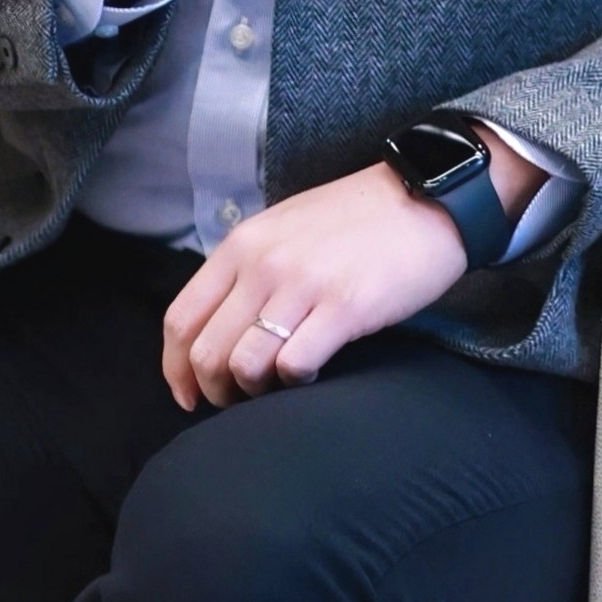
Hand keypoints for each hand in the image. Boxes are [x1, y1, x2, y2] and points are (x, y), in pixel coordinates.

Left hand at [162, 160, 465, 408]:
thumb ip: (248, 270)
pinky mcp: (344, 307)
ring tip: (278, 389)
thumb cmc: (356, 220)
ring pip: (244, 365)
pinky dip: (297, 385)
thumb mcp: (285, 230)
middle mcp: (263, 264)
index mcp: (241, 245)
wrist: (426, 199)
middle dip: (216, 392)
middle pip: (207, 353)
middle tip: (241, 401)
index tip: (189, 396)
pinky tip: (315, 375)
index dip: (175, 370)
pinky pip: (295, 366)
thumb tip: (220, 328)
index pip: (181, 319)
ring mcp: (302, 285)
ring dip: (255, 392)